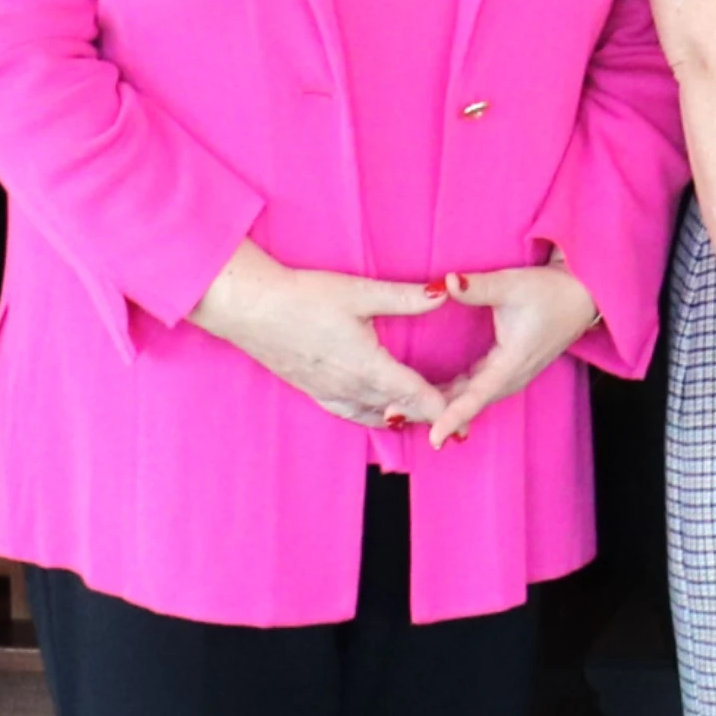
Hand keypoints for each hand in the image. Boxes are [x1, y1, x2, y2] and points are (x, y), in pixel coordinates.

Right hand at [185, 239, 449, 430]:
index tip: (465, 421)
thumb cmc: (304, 297)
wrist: (250, 309)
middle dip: (429, 416)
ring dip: (401, 419)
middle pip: (398, 411)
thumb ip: (404, 297)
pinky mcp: (312, 390)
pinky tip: (379, 415)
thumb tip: (443, 293)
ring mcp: (328, 393)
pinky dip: (372, 418)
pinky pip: (350, 414)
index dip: (442, 409)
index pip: (414, 396)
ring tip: (425, 420)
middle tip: (457, 422)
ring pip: (374, 417)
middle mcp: (349, 388)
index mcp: (367, 366)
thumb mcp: (360, 293)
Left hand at [413, 261, 601, 449]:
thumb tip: (445, 283)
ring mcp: (510, 376)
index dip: (452, 417)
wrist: (583, 295)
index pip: (476, 397)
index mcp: (512, 362)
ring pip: (471, 399)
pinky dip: (453, 397)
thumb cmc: (551, 291)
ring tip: (406, 411)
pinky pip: (475, 391)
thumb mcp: (514, 285)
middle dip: (434, 413)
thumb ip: (478, 286)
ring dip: (441, 407)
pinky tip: (431, 397)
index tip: (432, 437)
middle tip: (395, 416)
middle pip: (468, 404)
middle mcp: (511, 377)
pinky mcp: (507, 370)